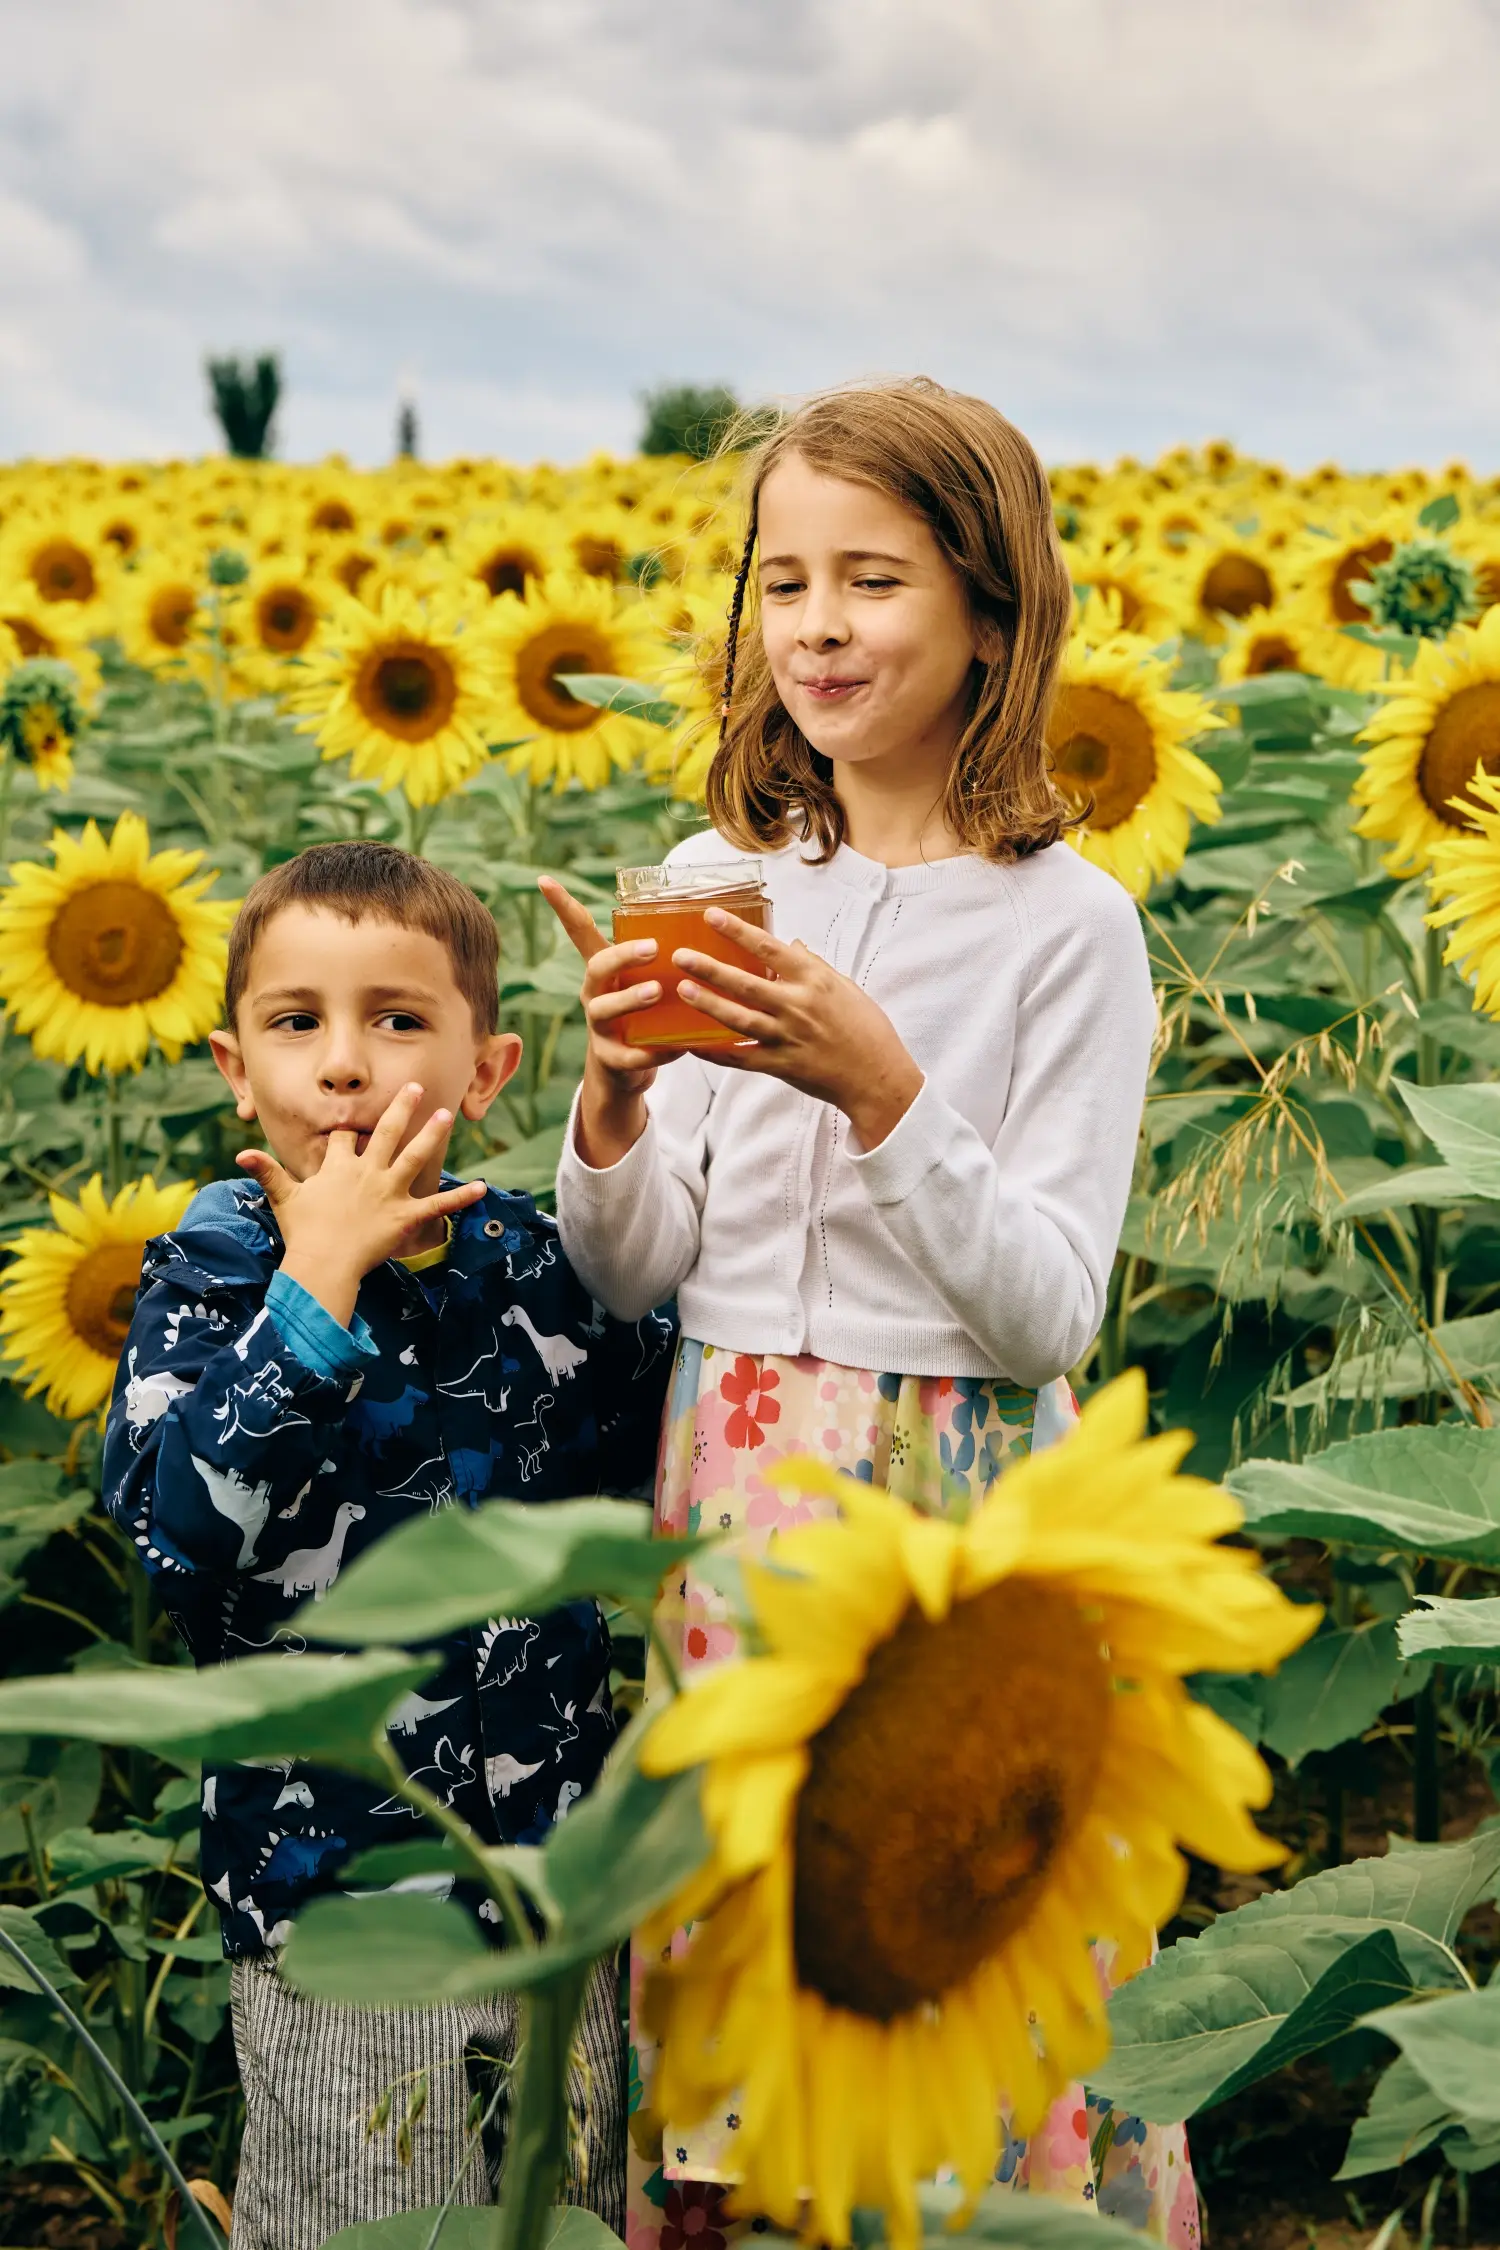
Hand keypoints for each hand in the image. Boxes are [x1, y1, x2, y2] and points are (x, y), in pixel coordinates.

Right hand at [235, 1083, 484, 1325]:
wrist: (323, 1262)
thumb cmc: (302, 1232)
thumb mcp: (283, 1198)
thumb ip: (267, 1172)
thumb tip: (241, 1154)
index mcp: (339, 1167)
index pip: (343, 1138)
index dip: (346, 1130)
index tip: (351, 1121)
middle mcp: (367, 1172)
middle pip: (386, 1132)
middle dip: (401, 1108)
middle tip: (416, 1086)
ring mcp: (389, 1191)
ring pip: (415, 1156)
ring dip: (431, 1135)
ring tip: (446, 1115)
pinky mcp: (406, 1215)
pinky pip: (438, 1204)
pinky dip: (460, 1196)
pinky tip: (482, 1187)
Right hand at [539, 877, 686, 1169]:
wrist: (625, 1072)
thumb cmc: (644, 1016)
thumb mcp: (648, 982)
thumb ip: (668, 960)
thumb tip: (716, 921)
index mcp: (604, 971)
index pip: (579, 933)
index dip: (562, 906)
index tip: (544, 878)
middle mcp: (595, 994)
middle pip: (597, 968)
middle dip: (622, 956)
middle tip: (653, 948)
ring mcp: (599, 1028)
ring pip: (605, 1010)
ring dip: (631, 999)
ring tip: (658, 991)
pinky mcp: (610, 1059)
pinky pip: (629, 1056)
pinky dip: (654, 1052)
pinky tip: (677, 1048)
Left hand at [673, 909, 924, 1148]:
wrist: (877, 1077)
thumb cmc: (866, 1029)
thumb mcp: (845, 987)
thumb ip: (814, 966)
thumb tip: (791, 944)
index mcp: (815, 981)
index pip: (770, 949)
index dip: (738, 931)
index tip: (711, 916)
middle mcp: (798, 1006)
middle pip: (746, 984)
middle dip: (710, 968)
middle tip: (680, 956)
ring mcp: (787, 1038)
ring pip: (739, 1019)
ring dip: (708, 1005)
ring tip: (683, 991)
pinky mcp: (780, 1066)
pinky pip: (741, 1057)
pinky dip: (716, 1052)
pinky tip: (692, 1044)